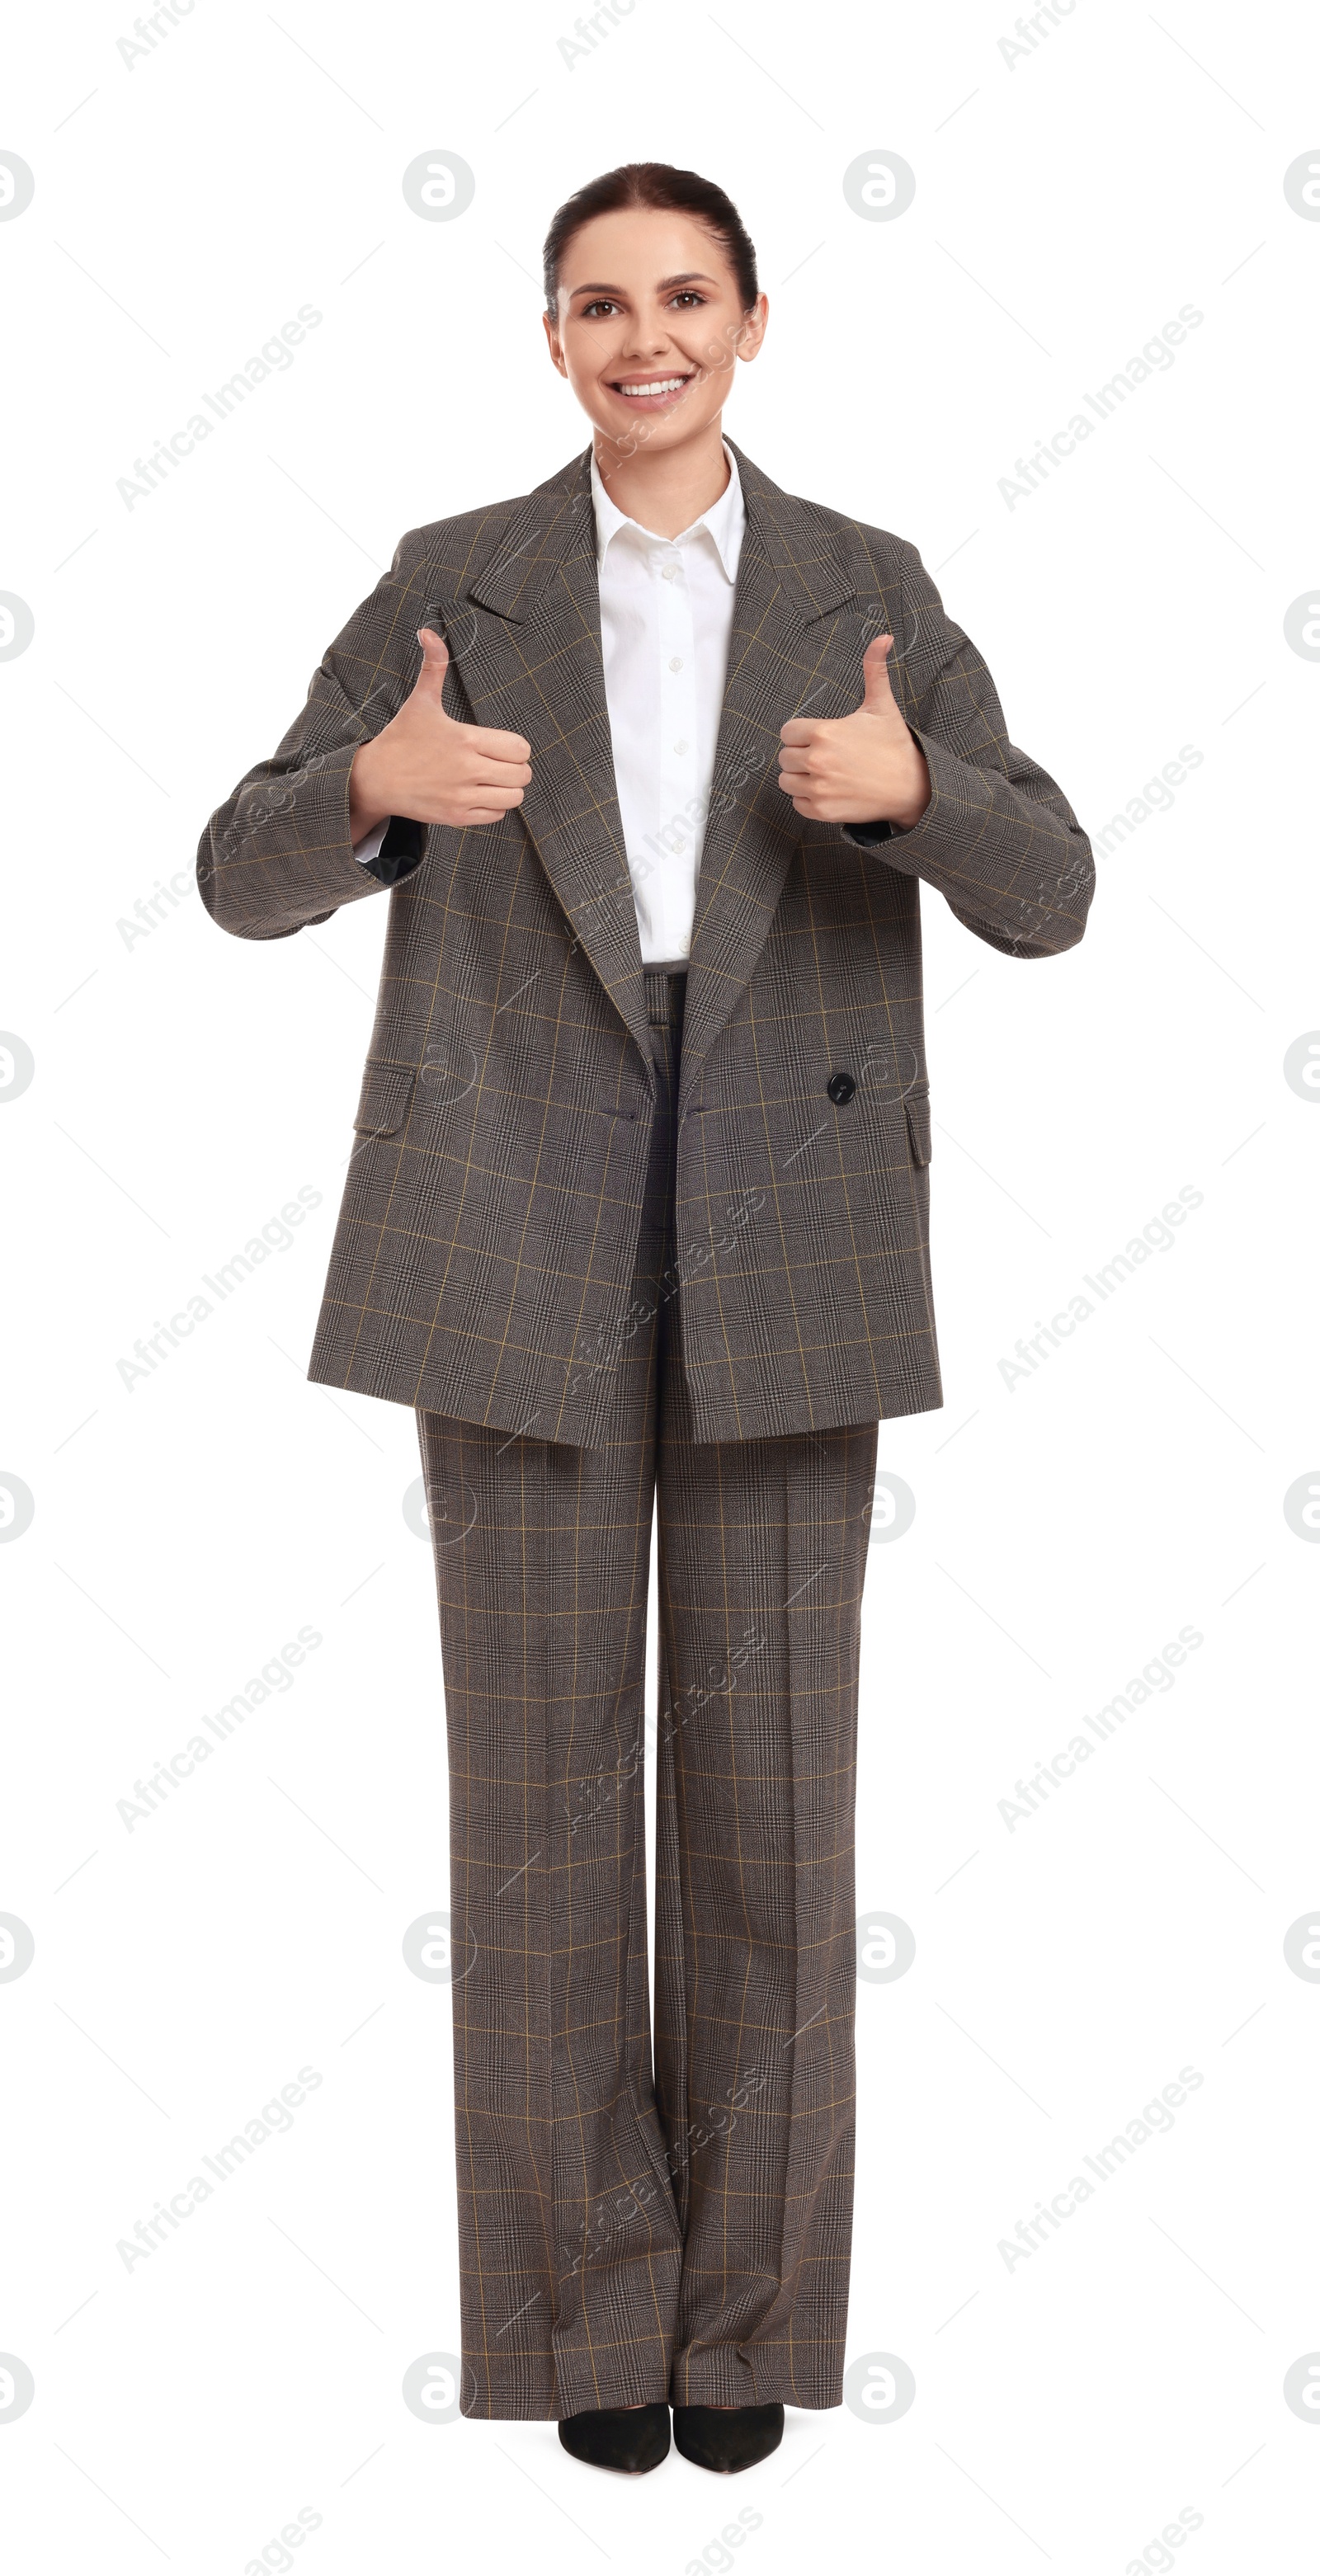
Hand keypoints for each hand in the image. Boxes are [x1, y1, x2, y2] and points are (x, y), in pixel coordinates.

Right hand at [348, 629, 531, 838]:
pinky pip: (496, 815)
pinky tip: (479, 794)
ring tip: (493, 780)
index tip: (502, 746)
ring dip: (508, 789)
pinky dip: (494, 806)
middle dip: (516, 768)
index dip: (516, 747)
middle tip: (500, 763)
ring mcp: (462, 797)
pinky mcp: (457, 817)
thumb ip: (433, 666)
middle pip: (522, 775)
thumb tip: (428, 632)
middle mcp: (467, 771)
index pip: (520, 749)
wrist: (374, 779)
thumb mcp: (420, 701)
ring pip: (514, 798)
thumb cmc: (400, 739)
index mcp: (465, 740)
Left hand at [777, 636, 930, 830]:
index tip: (817, 737)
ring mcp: (819, 788)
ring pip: (786, 780)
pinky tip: (827, 789)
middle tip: (824, 756)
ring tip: (823, 773)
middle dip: (800, 755)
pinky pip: (796, 803)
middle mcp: (817, 761)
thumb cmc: (895, 745)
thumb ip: (874, 669)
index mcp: (824, 732)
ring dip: (799, 777)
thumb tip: (883, 638)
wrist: (911, 786)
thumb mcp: (882, 705)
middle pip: (784, 756)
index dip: (800, 734)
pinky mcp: (822, 811)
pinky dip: (807, 798)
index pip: (787, 732)